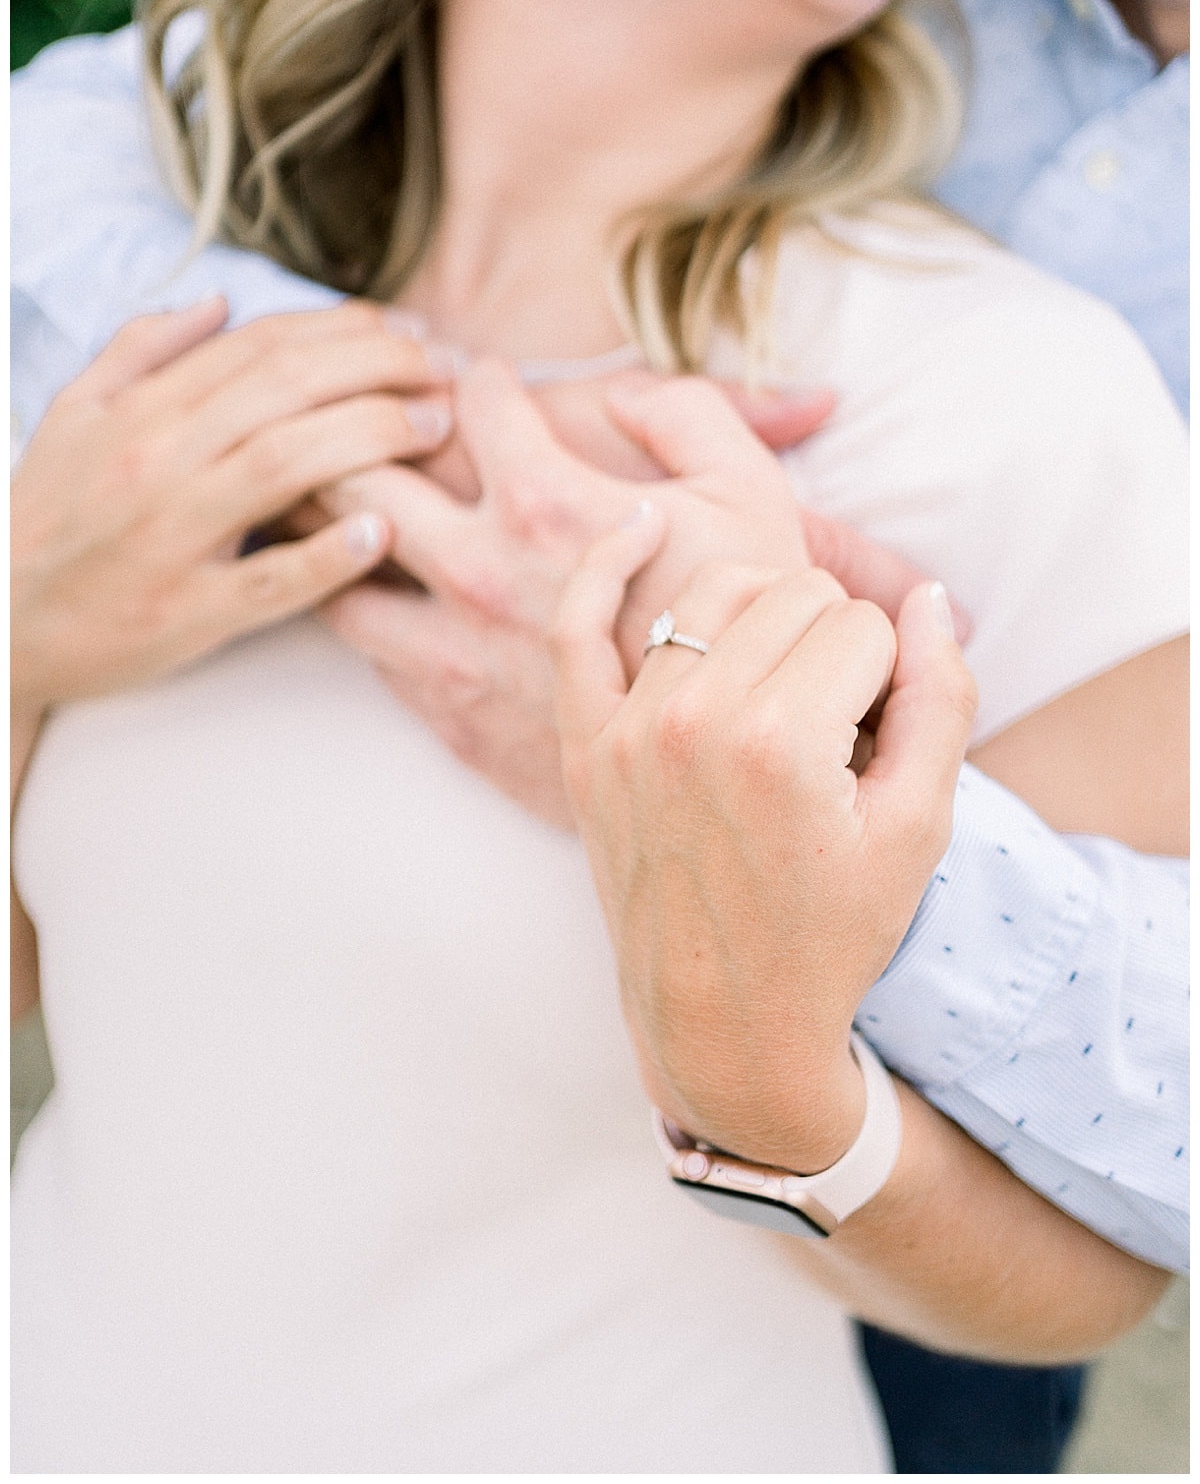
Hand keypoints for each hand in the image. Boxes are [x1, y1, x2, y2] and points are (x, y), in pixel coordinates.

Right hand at [11, 295, 454, 724]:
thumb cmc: (48, 517)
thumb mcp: (74, 415)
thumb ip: (143, 350)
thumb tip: (217, 302)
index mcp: (141, 410)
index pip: (260, 347)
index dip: (345, 330)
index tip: (407, 330)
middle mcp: (158, 460)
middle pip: (288, 389)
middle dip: (380, 367)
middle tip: (446, 369)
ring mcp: (173, 537)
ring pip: (285, 464)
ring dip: (373, 437)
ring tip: (436, 429)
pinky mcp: (186, 612)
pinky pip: (267, 581)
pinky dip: (328, 557)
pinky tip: (384, 534)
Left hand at [323, 360, 966, 825]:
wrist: (731, 808)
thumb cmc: (757, 654)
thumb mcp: (757, 502)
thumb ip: (700, 415)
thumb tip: (631, 382)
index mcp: (553, 503)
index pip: (477, 398)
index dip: (475, 374)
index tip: (473, 373)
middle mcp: (479, 569)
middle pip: (364, 462)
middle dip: (356, 424)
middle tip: (372, 413)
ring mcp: (447, 646)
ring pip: (335, 558)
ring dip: (329, 515)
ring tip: (334, 487)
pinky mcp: (441, 712)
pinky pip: (361, 643)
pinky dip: (352, 599)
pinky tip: (369, 580)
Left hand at [552, 512, 977, 1173]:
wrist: (725, 1024)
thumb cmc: (832, 931)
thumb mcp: (921, 825)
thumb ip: (942, 696)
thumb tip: (923, 597)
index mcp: (782, 741)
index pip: (862, 625)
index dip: (890, 678)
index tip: (876, 744)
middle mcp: (693, 719)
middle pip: (796, 595)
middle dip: (835, 645)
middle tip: (836, 726)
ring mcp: (627, 727)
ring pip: (715, 589)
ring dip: (763, 614)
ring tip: (783, 678)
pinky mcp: (584, 743)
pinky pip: (579, 623)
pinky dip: (606, 563)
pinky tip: (642, 523)